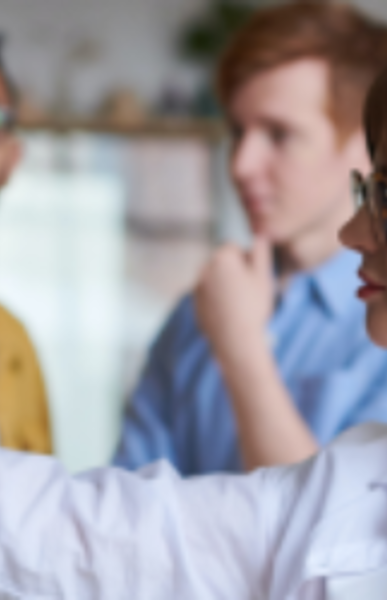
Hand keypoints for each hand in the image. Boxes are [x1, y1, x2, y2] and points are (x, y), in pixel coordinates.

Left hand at [195, 237, 273, 366]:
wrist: (235, 341)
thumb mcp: (263, 276)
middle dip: (235, 272)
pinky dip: (218, 299)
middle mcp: (204, 269)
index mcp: (221, 258)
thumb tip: (259, 235)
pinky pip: (209, 295)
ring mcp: (197, 287)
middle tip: (248, 292)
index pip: (234, 248)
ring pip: (215, 279)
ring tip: (240, 304)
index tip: (254, 278)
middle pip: (223, 263)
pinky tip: (230, 313)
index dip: (248, 261)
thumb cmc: (252, 307)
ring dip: (226, 285)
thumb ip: (260, 251)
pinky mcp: (195, 303)